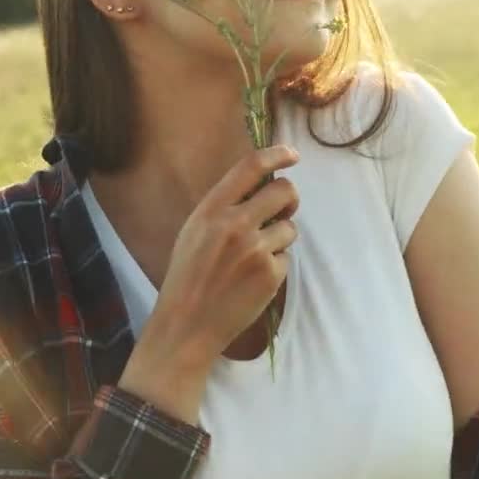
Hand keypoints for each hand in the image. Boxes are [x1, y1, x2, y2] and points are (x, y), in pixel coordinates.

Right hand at [150, 144, 299, 367]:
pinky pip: (286, 258)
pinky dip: (275, 267)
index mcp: (211, 209)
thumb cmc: (187, 277)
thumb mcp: (194, 232)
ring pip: (289, 227)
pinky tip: (253, 281)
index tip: (292, 154)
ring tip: (254, 259)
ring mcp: (256, 249)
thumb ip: (223, 209)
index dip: (276, 155)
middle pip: (283, 190)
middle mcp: (236, 223)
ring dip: (280, 239)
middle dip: (290, 199)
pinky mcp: (271, 274)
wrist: (186, 325)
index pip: (250, 167)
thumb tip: (259, 190)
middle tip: (284, 210)